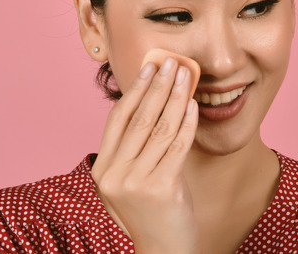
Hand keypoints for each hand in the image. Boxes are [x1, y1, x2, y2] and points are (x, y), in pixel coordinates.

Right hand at [90, 57, 199, 253]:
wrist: (165, 252)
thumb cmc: (155, 212)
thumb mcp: (135, 179)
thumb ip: (137, 148)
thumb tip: (154, 100)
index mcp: (104, 169)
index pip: (118, 119)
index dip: (135, 90)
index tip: (149, 67)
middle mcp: (114, 174)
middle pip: (139, 119)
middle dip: (158, 86)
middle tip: (171, 62)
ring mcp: (136, 182)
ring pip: (159, 128)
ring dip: (175, 97)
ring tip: (186, 76)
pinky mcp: (161, 188)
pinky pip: (177, 146)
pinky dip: (186, 122)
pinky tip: (193, 104)